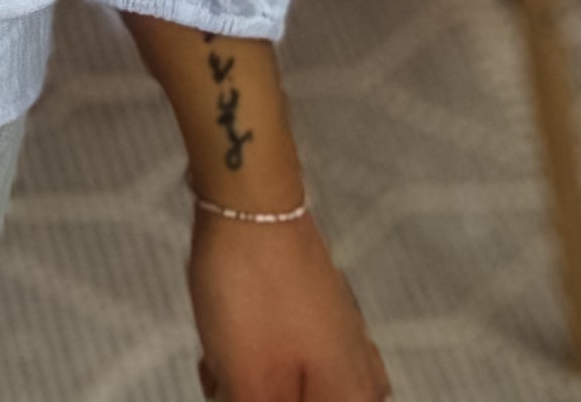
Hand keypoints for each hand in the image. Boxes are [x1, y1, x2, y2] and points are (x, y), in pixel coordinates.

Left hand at [188, 210, 390, 399]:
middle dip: (252, 400)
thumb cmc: (251, 295)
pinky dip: (252, 363)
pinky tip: (224, 342)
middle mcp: (362, 378)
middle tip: (223, 381)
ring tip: (217, 359)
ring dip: (248, 388)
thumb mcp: (248, 384)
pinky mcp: (317, 312)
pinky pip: (285, 361)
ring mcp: (342, 339)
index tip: (239, 392)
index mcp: (353, 401)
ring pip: (289, 391)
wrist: (248, 199)